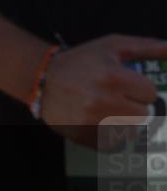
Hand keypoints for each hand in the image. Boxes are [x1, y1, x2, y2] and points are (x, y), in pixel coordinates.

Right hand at [39, 35, 164, 147]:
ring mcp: (92, 120)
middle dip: (132, 105)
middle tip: (114, 97)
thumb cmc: (80, 61)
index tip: (124, 85)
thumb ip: (145, 46)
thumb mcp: (111, 46)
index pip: (149, 93)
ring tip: (105, 110)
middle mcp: (102, 100)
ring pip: (130, 130)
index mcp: (112, 76)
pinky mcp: (84, 136)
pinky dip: (110, 135)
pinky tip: (98, 122)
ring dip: (123, 121)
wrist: (41, 79)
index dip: (138, 88)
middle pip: (142, 113)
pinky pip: (113, 144)